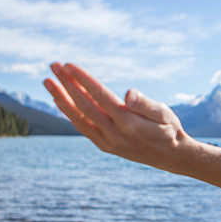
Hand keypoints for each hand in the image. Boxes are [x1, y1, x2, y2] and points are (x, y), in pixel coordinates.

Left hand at [43, 62, 189, 170]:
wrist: (172, 157)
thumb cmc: (169, 129)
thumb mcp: (164, 113)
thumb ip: (146, 104)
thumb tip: (129, 93)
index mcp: (128, 122)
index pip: (99, 96)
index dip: (82, 79)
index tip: (68, 65)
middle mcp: (114, 134)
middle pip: (83, 106)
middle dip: (66, 84)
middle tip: (52, 65)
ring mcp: (107, 142)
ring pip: (78, 119)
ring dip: (61, 99)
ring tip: (48, 83)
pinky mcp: (105, 146)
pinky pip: (82, 128)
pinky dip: (70, 113)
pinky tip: (61, 101)